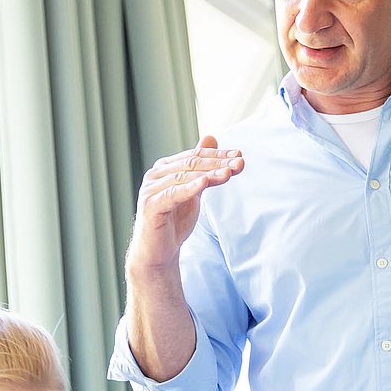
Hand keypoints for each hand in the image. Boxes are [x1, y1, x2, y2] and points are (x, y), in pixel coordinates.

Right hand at [125, 136, 243, 273]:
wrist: (158, 252)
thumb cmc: (174, 221)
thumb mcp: (193, 190)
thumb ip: (201, 167)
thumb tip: (211, 137)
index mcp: (164, 168)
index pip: (194, 155)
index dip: (217, 154)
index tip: (239, 155)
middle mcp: (155, 175)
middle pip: (191, 164)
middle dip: (217, 162)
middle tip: (239, 163)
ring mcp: (150, 190)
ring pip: (185, 177)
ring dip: (209, 174)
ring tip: (229, 172)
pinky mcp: (151, 205)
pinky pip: (174, 194)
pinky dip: (190, 187)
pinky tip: (205, 183)